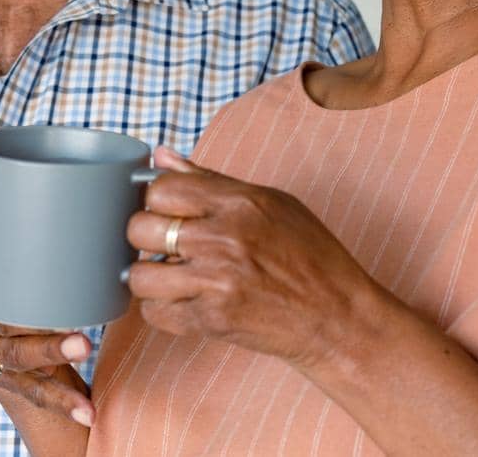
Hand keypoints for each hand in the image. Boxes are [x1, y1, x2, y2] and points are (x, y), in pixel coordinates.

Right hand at [0, 259, 94, 427]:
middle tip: (80, 338)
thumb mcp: (17, 272)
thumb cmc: (20, 295)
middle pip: (5, 329)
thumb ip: (25, 250)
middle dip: (44, 339)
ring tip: (85, 353)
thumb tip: (52, 226)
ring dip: (55, 363)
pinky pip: (37, 393)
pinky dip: (63, 402)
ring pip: (21, 362)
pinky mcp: (13, 383)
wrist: (11, 342)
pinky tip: (87, 411)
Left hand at [124, 147, 382, 372]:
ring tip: (171, 275)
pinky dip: (163, 308)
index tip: (166, 209)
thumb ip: (209, 179)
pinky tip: (184, 300)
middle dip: (146, 236)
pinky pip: (156, 313)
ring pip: (140, 275)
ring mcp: (216, 282)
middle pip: (141, 228)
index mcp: (240, 202)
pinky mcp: (213, 320)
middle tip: (164, 244)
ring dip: (150, 276)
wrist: (337, 317)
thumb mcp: (272, 202)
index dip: (156, 199)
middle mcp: (224, 238)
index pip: (161, 188)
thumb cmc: (310, 255)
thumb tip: (160, 155)